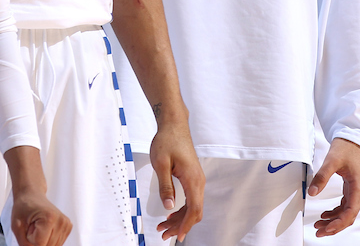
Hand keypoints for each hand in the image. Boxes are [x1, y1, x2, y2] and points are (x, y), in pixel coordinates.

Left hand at [8, 188, 70, 245]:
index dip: (30, 239)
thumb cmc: (24, 207)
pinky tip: (45, 230)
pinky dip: (49, 240)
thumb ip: (25, 244)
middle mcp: (61, 221)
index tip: (29, 227)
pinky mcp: (68, 227)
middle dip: (37, 241)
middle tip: (33, 227)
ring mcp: (66, 224)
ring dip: (43, 241)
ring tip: (39, 228)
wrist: (32, 196)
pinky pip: (57, 243)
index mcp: (49, 218)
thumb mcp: (17, 227)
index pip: (40, 244)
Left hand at [150, 114, 203, 241]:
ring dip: (180, 218)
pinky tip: (170, 213)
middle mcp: (198, 181)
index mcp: (192, 179)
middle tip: (164, 234)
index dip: (186, 225)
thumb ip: (165, 186)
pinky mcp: (193, 177)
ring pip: (193, 206)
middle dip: (180, 225)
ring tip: (164, 227)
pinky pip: (191, 199)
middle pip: (194, 211)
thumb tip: (168, 207)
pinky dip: (181, 209)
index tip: (178, 236)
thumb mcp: (161, 164)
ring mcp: (197, 179)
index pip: (194, 209)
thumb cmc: (167, 141)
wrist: (174, 125)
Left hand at [309, 137, 359, 236]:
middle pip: (348, 217)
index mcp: (359, 188)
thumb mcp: (332, 160)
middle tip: (318, 231)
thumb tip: (312, 192)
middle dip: (334, 226)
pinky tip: (325, 214)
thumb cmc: (347, 146)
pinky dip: (336, 212)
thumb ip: (322, 177)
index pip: (350, 213)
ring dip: (334, 220)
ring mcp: (357, 190)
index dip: (338, 224)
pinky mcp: (352, 187)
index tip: (325, 229)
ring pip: (347, 212)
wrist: (354, 136)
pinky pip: (345, 205)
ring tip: (319, 224)